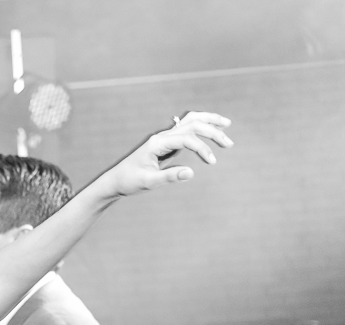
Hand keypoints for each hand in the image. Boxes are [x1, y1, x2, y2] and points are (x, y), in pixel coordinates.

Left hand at [103, 111, 232, 197]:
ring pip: (190, 121)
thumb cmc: (129, 182)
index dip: (202, 148)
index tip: (212, 162)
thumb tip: (191, 173)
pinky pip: (186, 128)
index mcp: (157, 143)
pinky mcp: (166, 143)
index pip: (186, 138)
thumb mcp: (148, 182)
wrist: (115, 181)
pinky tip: (212, 130)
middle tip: (229, 144)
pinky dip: (201, 126)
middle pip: (192, 124)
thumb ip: (169, 176)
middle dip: (212, 131)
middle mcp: (161, 136)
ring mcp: (164, 138)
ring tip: (227, 124)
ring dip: (209, 122)